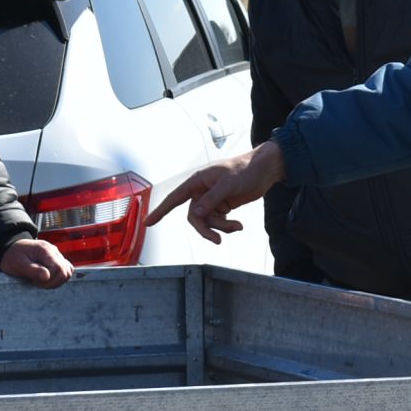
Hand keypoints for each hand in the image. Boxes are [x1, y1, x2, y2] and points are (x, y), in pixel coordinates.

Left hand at [0, 238, 73, 287]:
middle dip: (53, 282)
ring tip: (41, 282)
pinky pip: (65, 271)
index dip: (49, 279)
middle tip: (38, 283)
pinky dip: (58, 278)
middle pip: (66, 271)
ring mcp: (56, 256)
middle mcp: (54, 251)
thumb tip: (46, 277)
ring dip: (57, 281)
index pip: (58, 268)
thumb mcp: (18, 263)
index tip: (34, 281)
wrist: (10, 250)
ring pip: (68, 271)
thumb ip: (33, 270)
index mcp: (45, 250)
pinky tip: (45, 279)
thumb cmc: (13, 256)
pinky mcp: (56, 261)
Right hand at [146, 141, 286, 243]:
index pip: (174, 198)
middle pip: (194, 217)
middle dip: (205, 229)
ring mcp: (211, 200)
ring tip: (238, 227)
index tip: (147, 222)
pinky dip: (227, 226)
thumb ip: (211, 200)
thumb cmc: (244, 170)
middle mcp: (201, 191)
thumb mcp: (228, 184)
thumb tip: (195, 214)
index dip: (160, 211)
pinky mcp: (221, 206)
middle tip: (217, 240)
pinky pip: (217, 222)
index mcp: (197, 181)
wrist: (263, 171)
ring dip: (221, 227)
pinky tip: (239, 225)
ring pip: (207, 222)